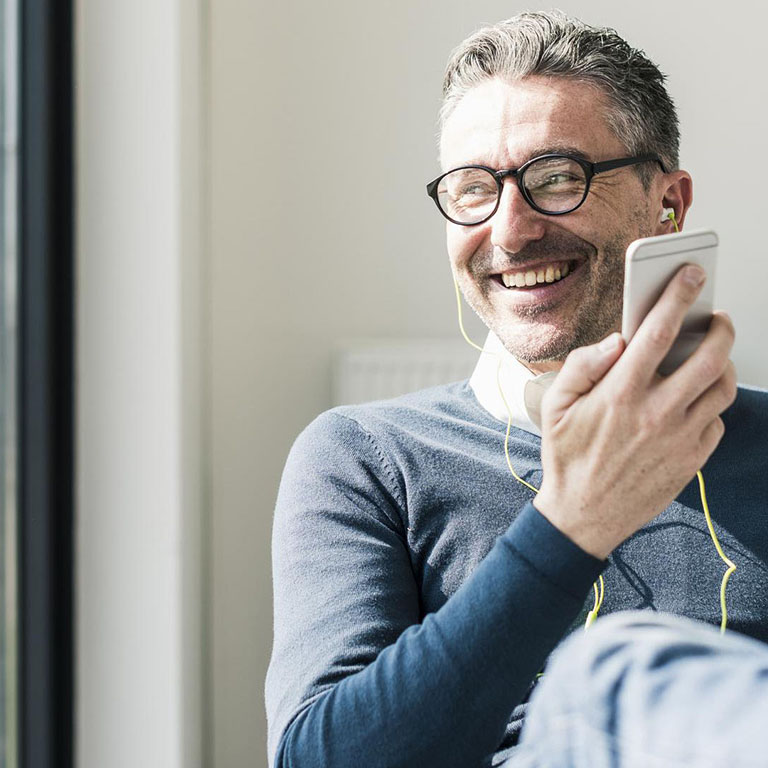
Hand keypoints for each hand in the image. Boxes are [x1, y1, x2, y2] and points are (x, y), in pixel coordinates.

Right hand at [533, 264, 736, 559]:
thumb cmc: (567, 457)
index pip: (657, 332)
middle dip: (720, 326)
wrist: (584, 516)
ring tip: (710, 356)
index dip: (677, 296)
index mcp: (619, 393)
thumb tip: (616, 340)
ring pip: (722, 387)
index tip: (691, 274)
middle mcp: (656, 412)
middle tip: (716, 317)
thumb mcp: (555, 407)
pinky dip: (710, 404)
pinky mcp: (693, 459)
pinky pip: (717, 421)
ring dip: (722, 363)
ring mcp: (679, 438)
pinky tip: (693, 401)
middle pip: (709, 356)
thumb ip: (582, 365)